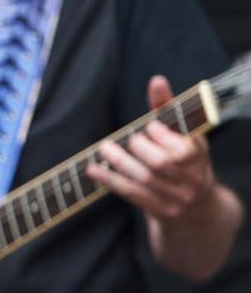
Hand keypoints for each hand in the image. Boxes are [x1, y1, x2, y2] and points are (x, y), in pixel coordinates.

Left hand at [86, 75, 215, 223]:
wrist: (196, 208)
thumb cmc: (184, 160)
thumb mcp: (183, 135)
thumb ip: (168, 108)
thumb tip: (157, 80)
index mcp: (199, 153)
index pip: (182, 146)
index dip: (162, 135)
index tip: (148, 126)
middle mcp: (192, 177)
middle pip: (161, 163)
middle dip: (139, 147)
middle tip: (127, 138)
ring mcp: (178, 197)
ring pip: (145, 179)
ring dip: (119, 162)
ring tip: (103, 148)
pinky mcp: (161, 211)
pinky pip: (132, 194)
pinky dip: (110, 180)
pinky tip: (93, 170)